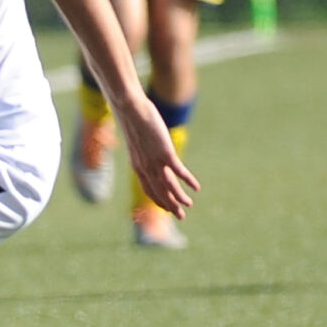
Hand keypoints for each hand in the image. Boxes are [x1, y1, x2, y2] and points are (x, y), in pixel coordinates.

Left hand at [120, 99, 198, 216]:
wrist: (130, 109)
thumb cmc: (132, 120)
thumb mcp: (136, 139)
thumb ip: (143, 148)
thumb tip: (148, 147)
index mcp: (137, 165)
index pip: (148, 188)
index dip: (157, 200)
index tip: (165, 209)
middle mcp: (145, 167)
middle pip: (159, 192)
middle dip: (170, 206)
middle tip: (180, 217)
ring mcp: (154, 161)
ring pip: (169, 186)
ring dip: (179, 198)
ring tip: (189, 205)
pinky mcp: (165, 153)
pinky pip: (179, 172)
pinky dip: (188, 181)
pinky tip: (196, 187)